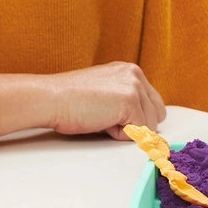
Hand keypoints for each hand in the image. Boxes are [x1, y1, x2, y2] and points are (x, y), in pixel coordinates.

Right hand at [0, 62, 166, 143]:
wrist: (50, 98)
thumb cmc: (70, 101)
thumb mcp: (105, 94)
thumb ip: (126, 103)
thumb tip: (148, 131)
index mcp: (130, 71)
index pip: (153, 103)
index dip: (137, 119)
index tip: (117, 121)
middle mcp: (136, 74)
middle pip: (156, 114)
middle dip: (136, 125)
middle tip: (106, 120)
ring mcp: (134, 86)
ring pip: (149, 125)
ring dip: (126, 130)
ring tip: (100, 118)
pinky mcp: (129, 101)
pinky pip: (137, 132)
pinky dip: (119, 135)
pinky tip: (100, 122)